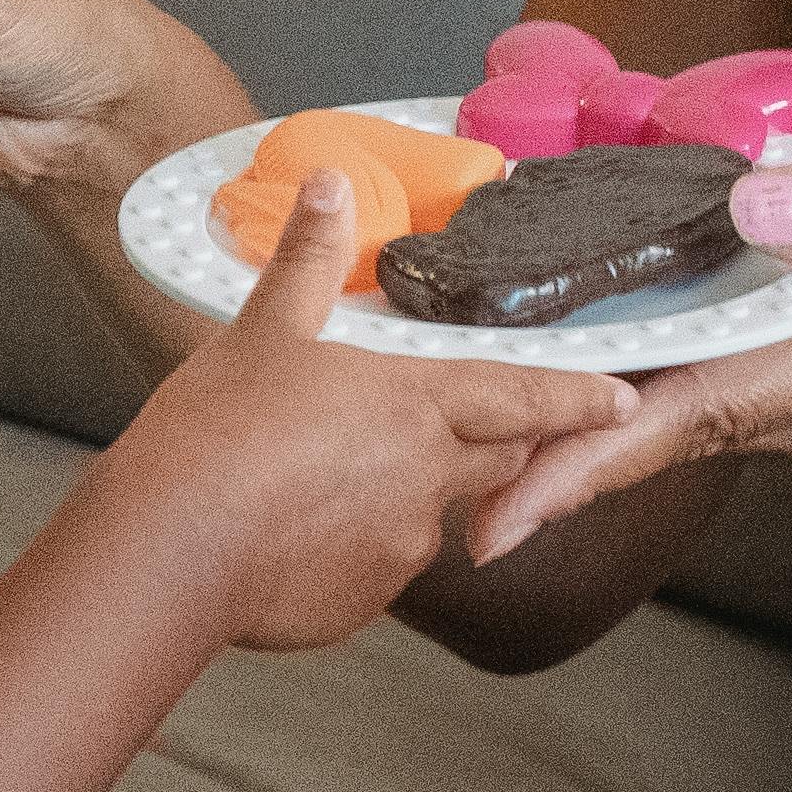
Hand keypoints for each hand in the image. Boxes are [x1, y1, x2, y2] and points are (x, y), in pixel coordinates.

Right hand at [102, 173, 632, 653]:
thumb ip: (309, 261)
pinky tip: (290, 527)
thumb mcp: (262, 332)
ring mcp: (395, 554)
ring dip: (401, 493)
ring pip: (425, 517)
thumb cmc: (217, 437)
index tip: (623, 400)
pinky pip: (371, 569)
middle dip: (493, 441)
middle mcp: (424, 485)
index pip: (524, 399)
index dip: (577, 397)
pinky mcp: (355, 605)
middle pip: (492, 459)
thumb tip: (332, 187)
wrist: (168, 552)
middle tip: (465, 422)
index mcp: (416, 409)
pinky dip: (347, 547)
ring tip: (329, 474)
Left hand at [465, 150, 791, 565]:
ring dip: (627, 391)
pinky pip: (763, 413)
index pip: (693, 415)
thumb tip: (759, 192)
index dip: (582, 458)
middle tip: (448, 384)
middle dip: (562, 414)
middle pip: (674, 419)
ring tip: (532, 330)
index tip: (488, 506)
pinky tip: (677, 325)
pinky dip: (706, 382)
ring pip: (714, 416)